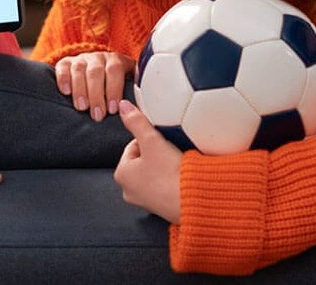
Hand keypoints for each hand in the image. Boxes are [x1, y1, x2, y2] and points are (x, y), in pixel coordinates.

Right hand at [55, 51, 134, 120]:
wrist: (100, 75)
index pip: (115, 70)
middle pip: (96, 72)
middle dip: (97, 95)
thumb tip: (142, 109)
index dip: (114, 89)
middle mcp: (98, 57)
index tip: (113, 109)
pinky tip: (66, 92)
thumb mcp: (129, 86)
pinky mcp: (66, 63)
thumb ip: (135, 92)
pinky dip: (63, 79)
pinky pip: (62, 67)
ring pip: (79, 70)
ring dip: (80, 90)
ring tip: (82, 108)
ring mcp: (82, 59)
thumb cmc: (116, 88)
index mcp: (116, 60)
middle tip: (98, 115)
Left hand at [114, 100, 180, 223]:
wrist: (193, 201)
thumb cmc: (169, 174)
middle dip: (157, 154)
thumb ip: (136, 121)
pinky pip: (166, 187)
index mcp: (121, 175)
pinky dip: (173, 180)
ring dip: (165, 166)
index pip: (132, 147)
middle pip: (144, 161)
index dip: (149, 139)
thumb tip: (124, 107)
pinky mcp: (163, 208)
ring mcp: (146, 202)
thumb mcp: (151, 140)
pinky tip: (183, 176)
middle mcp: (130, 191)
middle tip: (171, 149)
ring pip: (155, 174)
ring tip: (178, 162)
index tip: (162, 138)